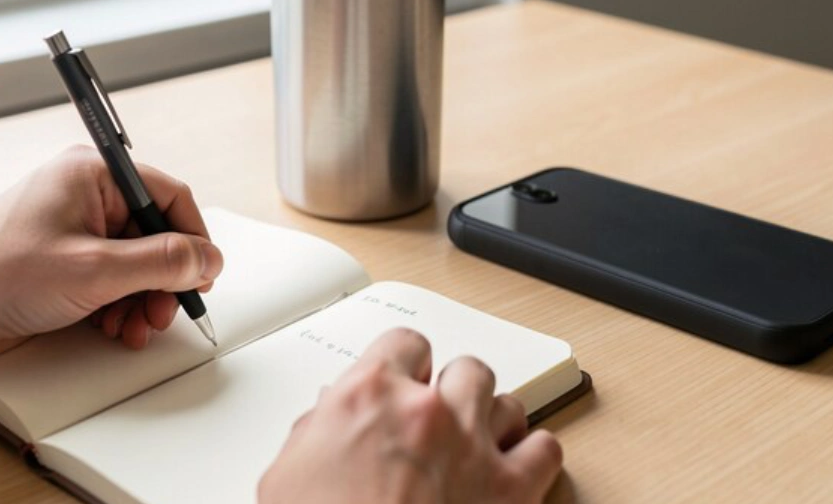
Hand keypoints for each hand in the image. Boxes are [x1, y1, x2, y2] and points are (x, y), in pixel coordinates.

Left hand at [0, 146, 223, 359]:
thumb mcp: (95, 269)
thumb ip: (162, 263)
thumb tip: (208, 259)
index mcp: (94, 175)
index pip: (168, 197)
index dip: (193, 238)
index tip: (203, 275)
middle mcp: (86, 197)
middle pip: (155, 235)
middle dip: (164, 280)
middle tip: (164, 311)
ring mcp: (74, 232)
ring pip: (135, 265)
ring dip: (143, 300)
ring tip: (135, 327)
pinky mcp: (62, 265)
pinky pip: (110, 282)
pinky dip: (119, 308)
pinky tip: (114, 329)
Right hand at [258, 329, 563, 503]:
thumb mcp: (288, 474)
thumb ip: (314, 433)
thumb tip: (325, 422)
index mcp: (369, 395)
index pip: (405, 344)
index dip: (408, 364)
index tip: (408, 379)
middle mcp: (426, 411)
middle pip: (466, 369)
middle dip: (456, 392)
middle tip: (440, 419)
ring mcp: (472, 447)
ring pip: (509, 404)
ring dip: (495, 423)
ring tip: (479, 446)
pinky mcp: (508, 492)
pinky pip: (545, 450)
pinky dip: (535, 457)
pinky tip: (518, 469)